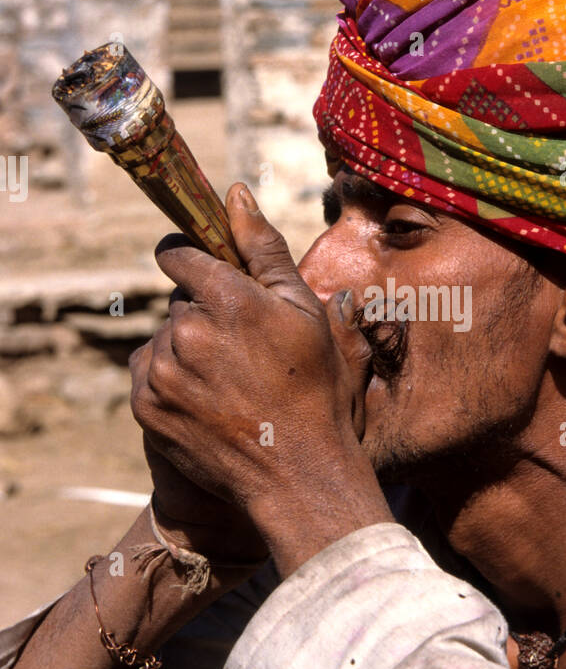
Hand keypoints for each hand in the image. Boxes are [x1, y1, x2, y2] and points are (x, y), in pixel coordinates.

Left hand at [129, 184, 389, 571]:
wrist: (298, 476)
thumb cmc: (316, 393)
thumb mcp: (306, 314)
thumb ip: (265, 249)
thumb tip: (235, 193)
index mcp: (228, 299)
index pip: (180, 256)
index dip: (193, 262)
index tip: (204, 273)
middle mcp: (187, 331)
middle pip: (179, 302)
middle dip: (204, 315)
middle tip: (244, 353)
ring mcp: (162, 372)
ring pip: (164, 338)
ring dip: (188, 350)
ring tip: (231, 383)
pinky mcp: (146, 406)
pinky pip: (149, 373)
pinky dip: (171, 382)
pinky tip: (210, 402)